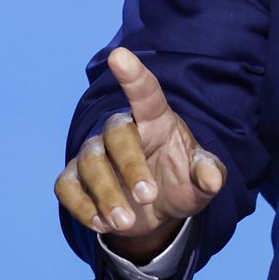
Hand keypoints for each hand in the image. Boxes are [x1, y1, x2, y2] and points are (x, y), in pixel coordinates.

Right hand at [54, 47, 225, 260]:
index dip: (133, 75)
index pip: (144, 92)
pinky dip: (83, 208)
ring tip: (127, 222)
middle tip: (148, 198)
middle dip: (130, 168)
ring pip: (90, 164)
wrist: (156, 212)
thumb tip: (211, 178)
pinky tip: (104, 224)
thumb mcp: (201, 181)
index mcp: (155, 121)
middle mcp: (122, 131)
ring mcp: (95, 153)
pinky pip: (67, 187)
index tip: (119, 55)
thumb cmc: (180, 182)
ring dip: (107, 195)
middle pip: (116, 135)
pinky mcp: (74, 178)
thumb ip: (209, 175)